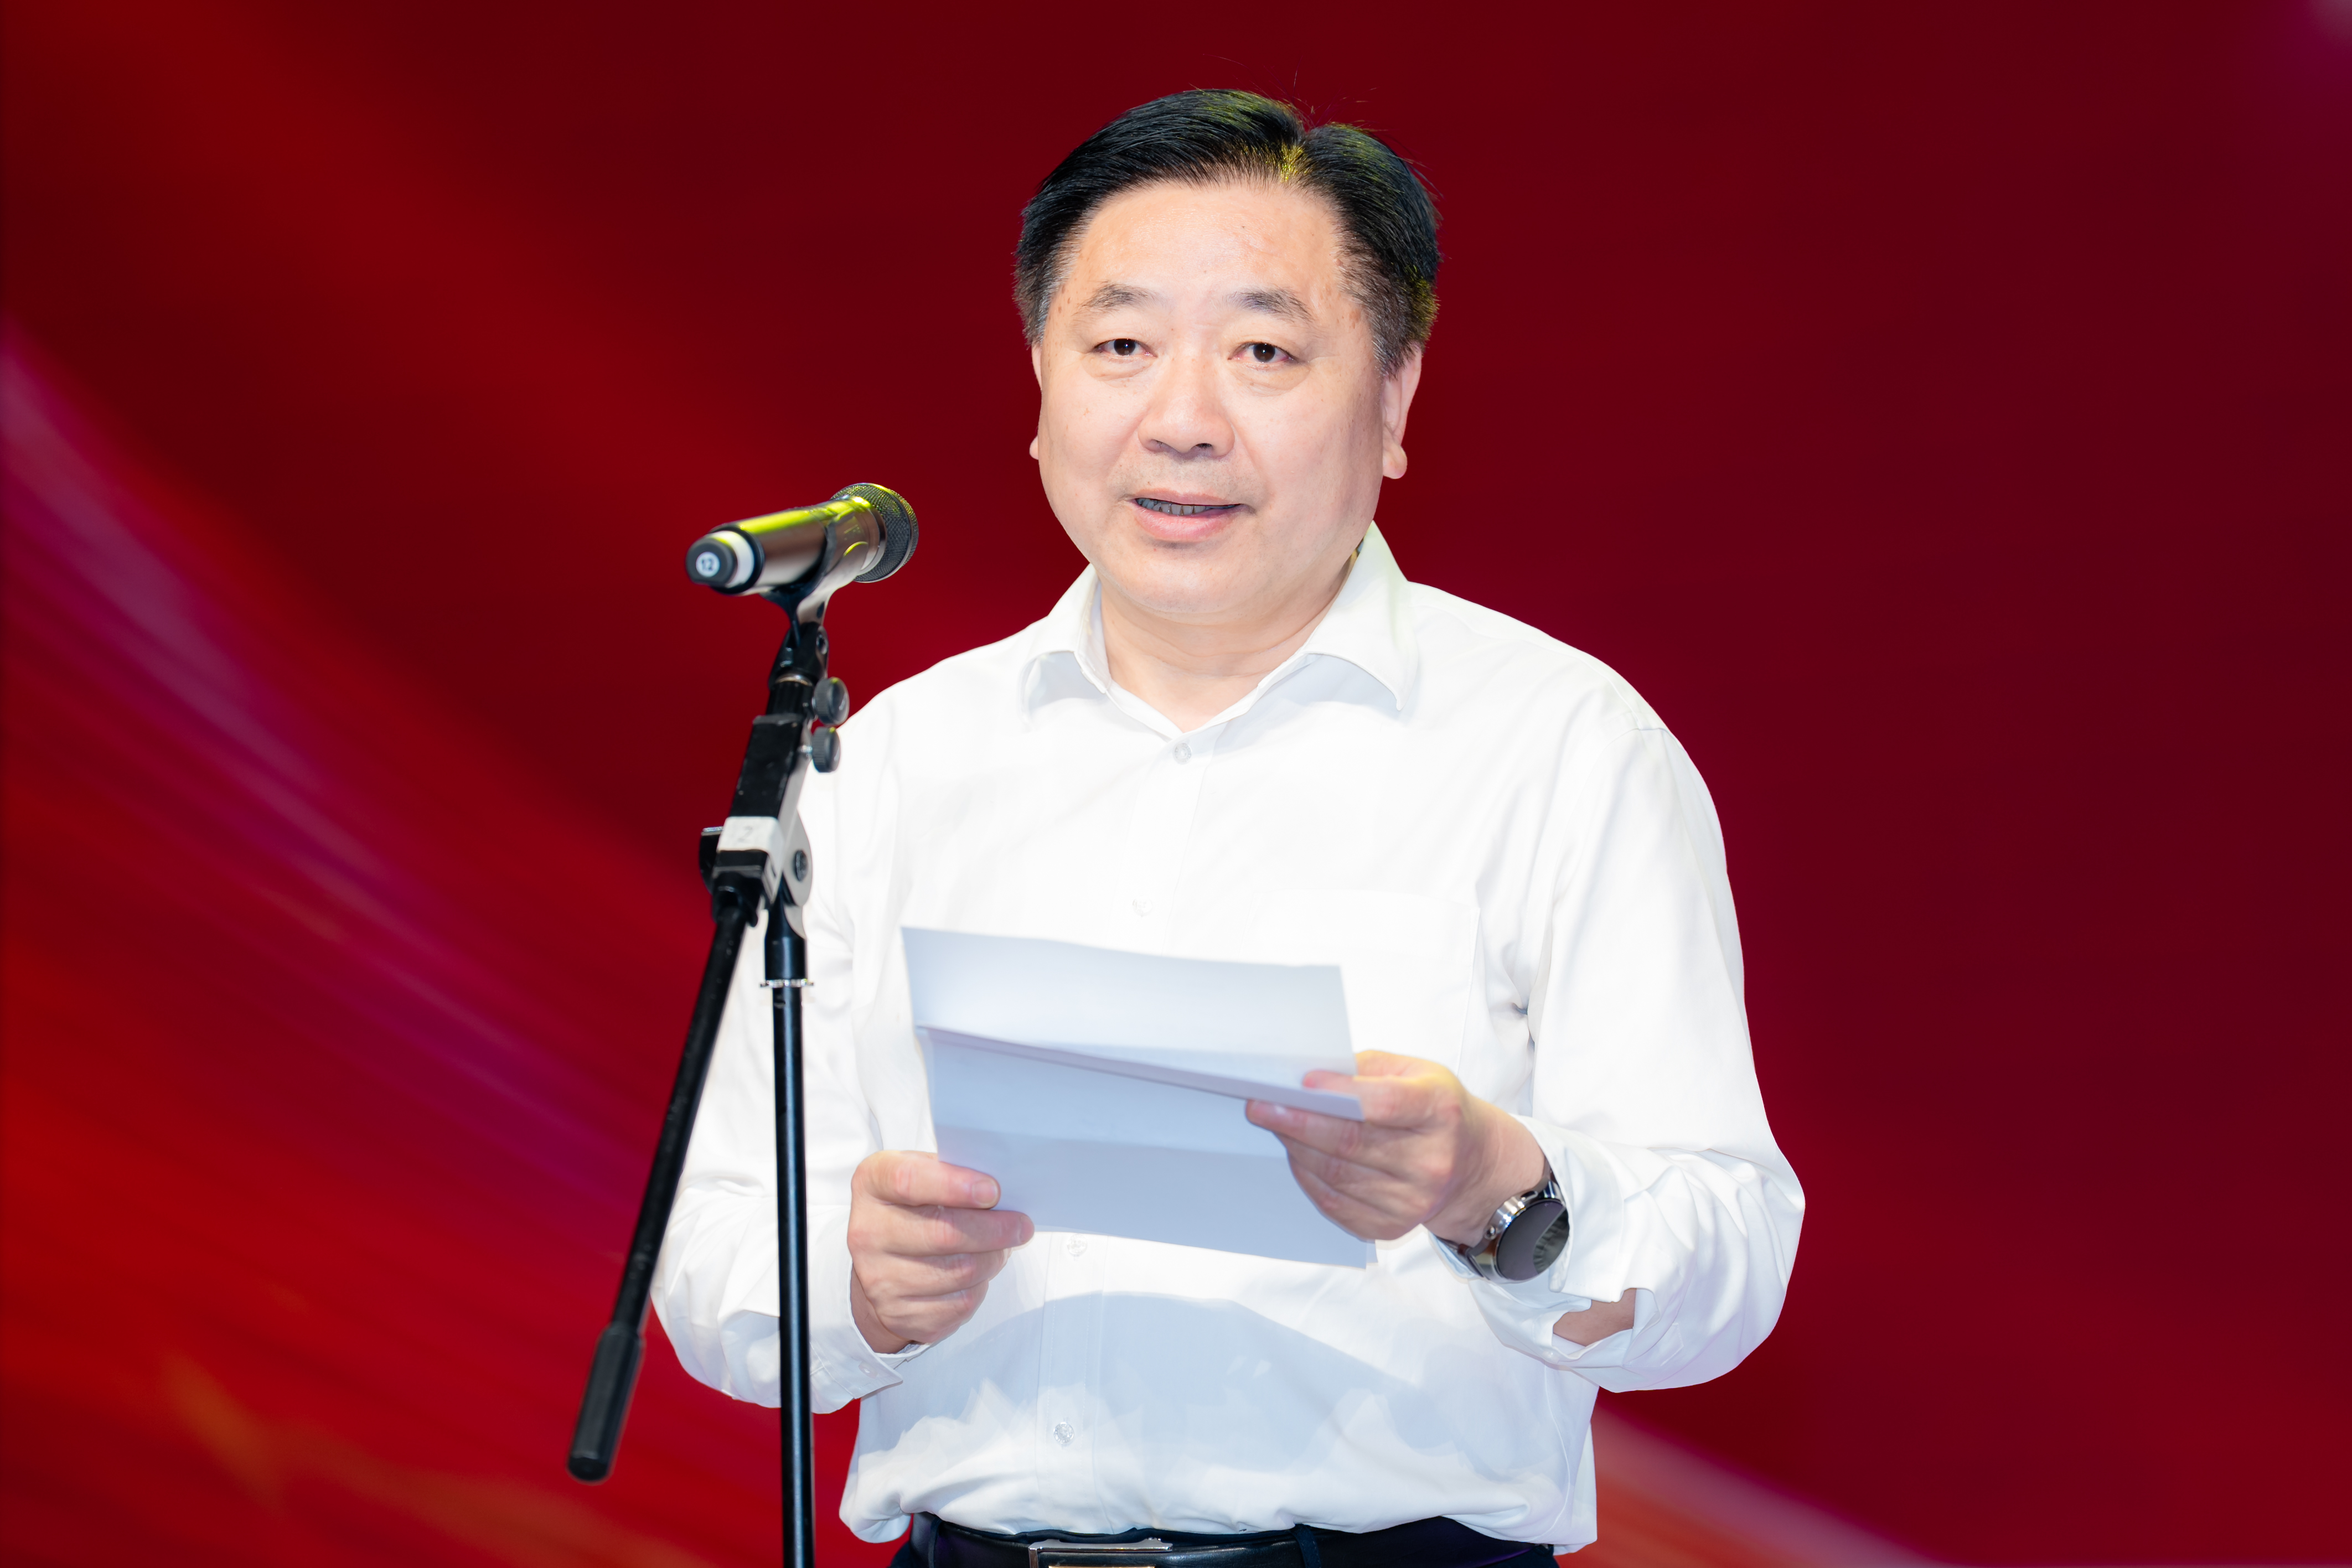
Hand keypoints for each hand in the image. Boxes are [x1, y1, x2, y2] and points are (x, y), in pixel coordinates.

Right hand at [847, 1151, 1032, 1353]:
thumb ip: (954, 1172)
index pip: (908, 1181)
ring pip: (959, 1271)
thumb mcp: (923, 1174)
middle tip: (1021, 1225)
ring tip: (1002, 1247)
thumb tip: (1003, 1188)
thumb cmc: (912, 1209)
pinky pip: (959, 1304)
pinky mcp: (900, 1314)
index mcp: (873, 1185)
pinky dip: (980, 1287)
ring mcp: (879, 1278)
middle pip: (942, 1233)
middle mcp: (867, 1232)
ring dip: (993, 1259)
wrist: (880, 1263)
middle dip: (994, 1229)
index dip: (955, 1185)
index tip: (992, 1190)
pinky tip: (978, 1273)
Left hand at [1245, 1051, 1547, 1245]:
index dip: (1340, 1094)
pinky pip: (1335, 1204)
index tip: (1300, 1083)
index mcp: (1440, 1111)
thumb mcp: (1417, 1072)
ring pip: (1336, 1175)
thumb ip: (1365, 1070)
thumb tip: (1307, 1078)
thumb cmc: (1436, 1110)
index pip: (1386, 1104)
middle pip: (1351, 1143)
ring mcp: (1413, 1200)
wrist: (1473, 1166)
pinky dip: (1308, 1178)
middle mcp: (1431, 1161)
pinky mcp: (1392, 1227)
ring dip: (1297, 1148)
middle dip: (1298, 1122)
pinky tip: (1298, 1155)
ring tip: (1275, 1124)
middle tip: (1260, 1105)